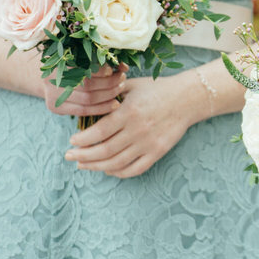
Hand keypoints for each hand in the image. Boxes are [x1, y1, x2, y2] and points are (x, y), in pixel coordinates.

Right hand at [43, 63, 127, 116]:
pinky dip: (102, 108)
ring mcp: (53, 96)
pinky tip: (115, 104)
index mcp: (57, 63)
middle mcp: (52, 80)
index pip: (83, 68)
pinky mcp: (56, 108)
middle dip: (109, 83)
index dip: (100, 71)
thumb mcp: (80, 58)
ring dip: (109, 95)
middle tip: (121, 78)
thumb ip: (99, 61)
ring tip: (120, 88)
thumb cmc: (69, 65)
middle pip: (87, 85)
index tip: (113, 70)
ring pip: (88, 99)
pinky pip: (84, 111)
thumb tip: (124, 66)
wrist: (48, 79)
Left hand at [64, 73, 197, 177]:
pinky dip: (119, 173)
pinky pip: (135, 169)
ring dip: (96, 166)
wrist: (188, 98)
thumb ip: (110, 93)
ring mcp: (149, 143)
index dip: (82, 140)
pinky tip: (108, 170)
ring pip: (117, 163)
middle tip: (70, 156)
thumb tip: (87, 101)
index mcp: (129, 112)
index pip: (99, 131)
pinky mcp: (158, 152)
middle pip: (104, 150)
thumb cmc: (158, 89)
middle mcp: (138, 130)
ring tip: (83, 165)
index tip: (72, 141)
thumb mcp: (132, 85)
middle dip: (83, 156)